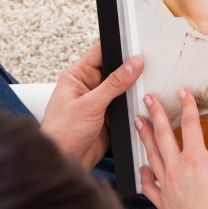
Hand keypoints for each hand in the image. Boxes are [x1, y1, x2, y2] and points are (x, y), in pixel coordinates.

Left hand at [41, 43, 142, 170]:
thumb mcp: (90, 105)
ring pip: (122, 88)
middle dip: (129, 70)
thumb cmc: (62, 133)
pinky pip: (126, 105)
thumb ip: (114, 84)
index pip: (100, 53)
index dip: (118, 48)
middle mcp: (88, 86)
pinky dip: (134, 105)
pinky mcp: (109, 115)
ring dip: (132, 90)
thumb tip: (132, 65)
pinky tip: (141, 104)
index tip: (136, 47)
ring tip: (144, 87)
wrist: (65, 161)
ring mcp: (100, 101)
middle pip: (115, 70)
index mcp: (76, 76)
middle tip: (145, 68)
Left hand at [135, 89, 207, 208]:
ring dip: (145, 137)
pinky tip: (143, 166)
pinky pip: (150, 185)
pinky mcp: (164, 203)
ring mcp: (168, 187)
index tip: (183, 93)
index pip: (190, 126)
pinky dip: (145, 174)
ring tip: (139, 123)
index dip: (187, 106)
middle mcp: (178, 171)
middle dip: (156, 114)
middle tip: (148, 100)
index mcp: (197, 162)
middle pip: (163, 136)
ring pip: (152, 156)